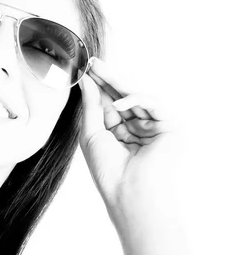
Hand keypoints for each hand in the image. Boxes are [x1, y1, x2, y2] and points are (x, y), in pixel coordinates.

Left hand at [78, 57, 180, 225]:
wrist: (128, 192)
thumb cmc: (108, 169)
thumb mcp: (92, 133)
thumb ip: (91, 106)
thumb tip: (86, 81)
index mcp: (119, 132)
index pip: (108, 104)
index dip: (97, 86)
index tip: (84, 70)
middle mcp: (137, 128)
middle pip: (122, 97)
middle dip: (106, 79)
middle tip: (92, 62)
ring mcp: (154, 127)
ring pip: (136, 97)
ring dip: (117, 83)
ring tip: (98, 70)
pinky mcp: (169, 127)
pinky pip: (153, 104)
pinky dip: (135, 100)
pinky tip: (118, 103)